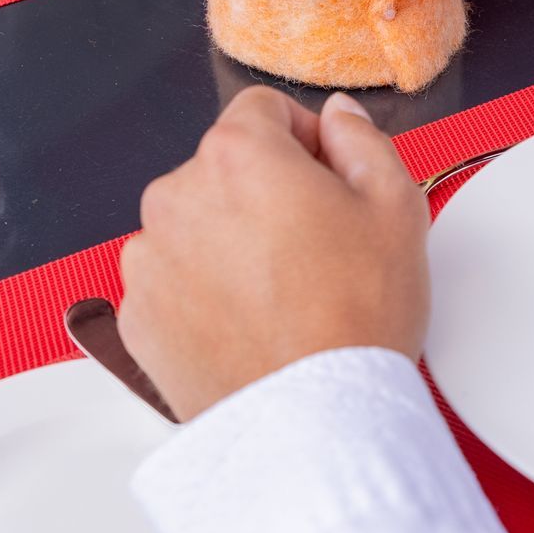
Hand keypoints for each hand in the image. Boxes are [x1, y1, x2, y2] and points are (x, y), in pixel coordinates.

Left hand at [119, 87, 429, 420]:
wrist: (312, 423)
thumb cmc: (354, 318)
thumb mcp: (396, 207)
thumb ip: (363, 138)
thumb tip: (340, 116)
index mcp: (236, 154)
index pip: (264, 109)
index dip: (306, 141)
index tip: (328, 185)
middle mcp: (176, 195)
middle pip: (226, 168)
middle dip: (265, 194)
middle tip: (315, 250)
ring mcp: (148, 259)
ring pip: (197, 225)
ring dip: (230, 242)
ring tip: (283, 296)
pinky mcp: (137, 316)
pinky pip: (174, 282)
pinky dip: (204, 293)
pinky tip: (250, 325)